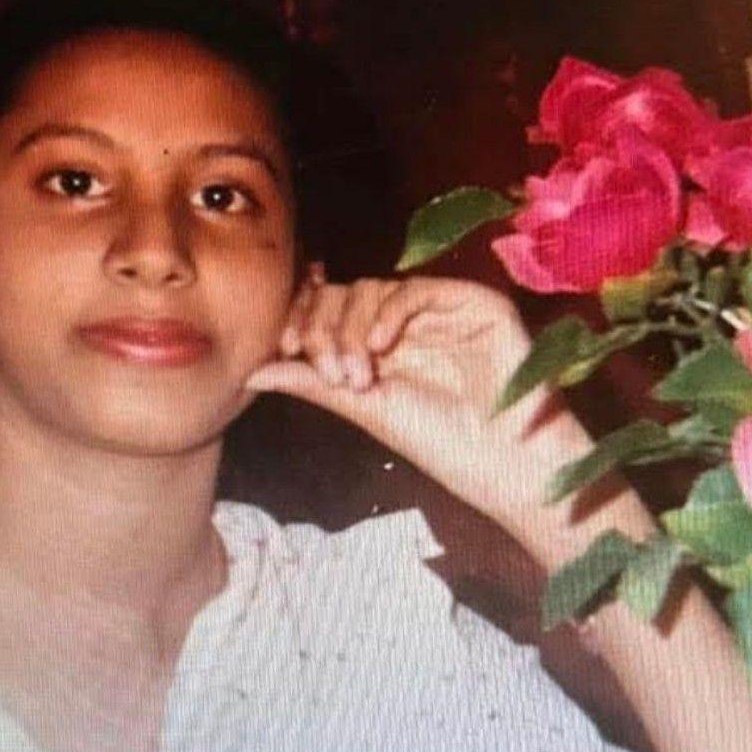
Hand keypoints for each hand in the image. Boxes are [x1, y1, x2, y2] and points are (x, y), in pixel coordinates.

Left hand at [245, 266, 599, 533]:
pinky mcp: (472, 302)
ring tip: (357, 376)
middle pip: (345, 294)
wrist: (502, 462)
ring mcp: (438, 308)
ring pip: (375, 289)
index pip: (328, 309)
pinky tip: (378, 349)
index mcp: (377, 340)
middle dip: (324, 328)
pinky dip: (389, 314)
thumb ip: (310, 382)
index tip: (284, 349)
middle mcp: (405, 319)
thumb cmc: (436, 440)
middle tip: (328, 372)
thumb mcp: (361, 407)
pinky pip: (416, 289)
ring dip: (352, 329)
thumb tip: (249, 373)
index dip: (301, 319)